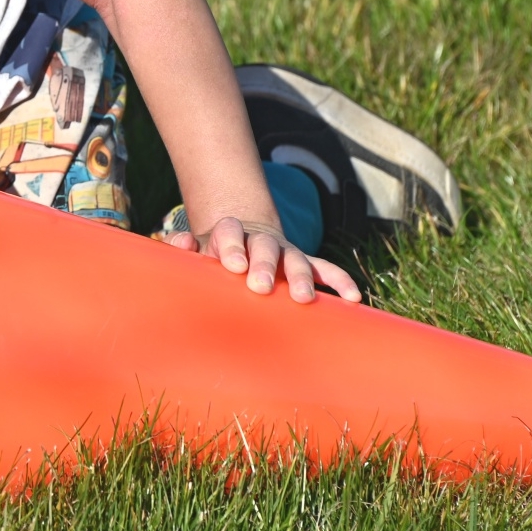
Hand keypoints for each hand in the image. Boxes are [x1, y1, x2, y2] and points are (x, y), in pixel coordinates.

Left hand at [165, 216, 361, 304]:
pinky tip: (353, 297)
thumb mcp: (197, 248)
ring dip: (301, 278)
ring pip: (296, 260)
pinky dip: (339, 281)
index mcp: (231, 232)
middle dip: (265, 265)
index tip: (233, 266)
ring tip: (303, 299)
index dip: (232, 246)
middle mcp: (261, 240)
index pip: (230, 231)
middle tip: (260, 286)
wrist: (242, 238)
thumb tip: (178, 244)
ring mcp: (285, 252)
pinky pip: (324, 270)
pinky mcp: (304, 265)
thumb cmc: (214, 254)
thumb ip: (185, 247)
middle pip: (265, 247)